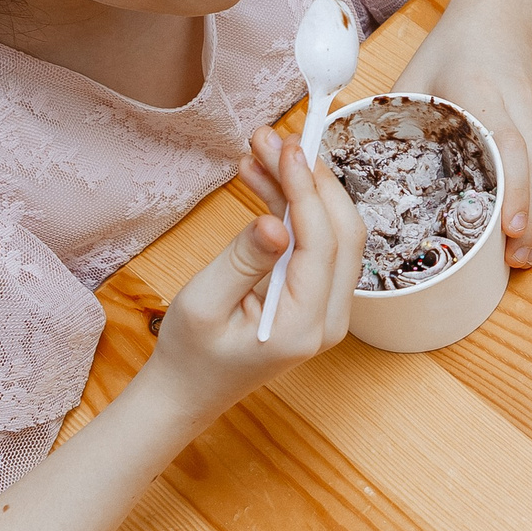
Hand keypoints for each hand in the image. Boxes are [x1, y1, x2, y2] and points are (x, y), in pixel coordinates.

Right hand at [145, 128, 361, 420]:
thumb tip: (277, 221)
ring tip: (260, 150)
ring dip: (300, 187)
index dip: (307, 190)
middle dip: (311, 179)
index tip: (287, 147)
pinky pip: (314, 243)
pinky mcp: (314, 296)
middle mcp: (328, 319)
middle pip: (342, 233)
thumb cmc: (189, 353)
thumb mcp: (204, 303)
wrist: (188, 391)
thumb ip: (243, 261)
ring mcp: (326, 308)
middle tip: (275, 139)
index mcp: (304, 326)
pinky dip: (291, 208)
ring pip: (330, 232)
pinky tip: (262, 179)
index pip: (322, 244)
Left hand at [399, 17, 531, 268]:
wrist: (497, 13)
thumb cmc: (450, 47)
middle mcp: (520, 105)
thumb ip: (390, 117)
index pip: (511, 146)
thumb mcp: (413, 75)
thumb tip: (351, 161)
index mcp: (482, 94)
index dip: (515, 190)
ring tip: (529, 255)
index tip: (509, 229)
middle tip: (513, 261)